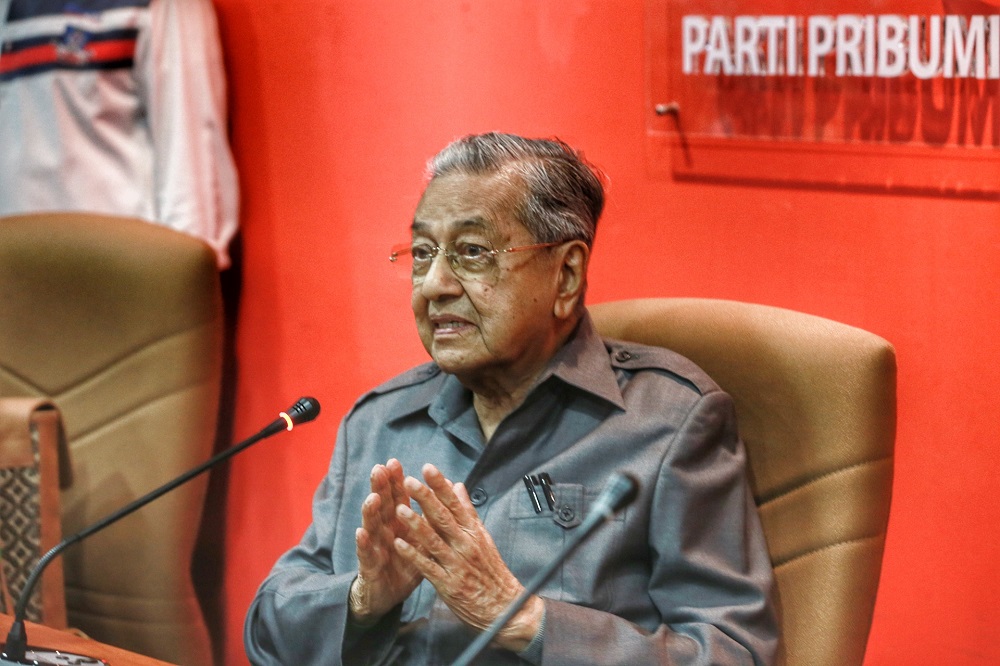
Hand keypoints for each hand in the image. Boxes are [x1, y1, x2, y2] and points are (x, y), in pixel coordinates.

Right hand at [349, 459, 422, 624]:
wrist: (386, 597)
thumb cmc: (404, 566)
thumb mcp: (420, 542)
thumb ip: (428, 520)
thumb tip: (441, 502)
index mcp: (398, 525)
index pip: (397, 498)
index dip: (395, 482)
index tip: (394, 462)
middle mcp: (384, 531)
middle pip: (382, 506)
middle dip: (381, 488)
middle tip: (379, 469)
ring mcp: (374, 547)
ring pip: (372, 526)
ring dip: (371, 512)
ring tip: (372, 498)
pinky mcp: (368, 566)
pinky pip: (365, 553)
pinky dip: (363, 543)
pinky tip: (361, 532)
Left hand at [392, 464, 543, 651]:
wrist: (505, 606)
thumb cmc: (490, 569)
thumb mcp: (483, 536)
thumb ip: (467, 511)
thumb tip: (457, 485)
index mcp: (474, 531)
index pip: (456, 503)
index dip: (441, 486)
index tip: (427, 468)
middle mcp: (466, 544)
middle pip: (444, 517)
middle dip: (425, 498)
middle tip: (408, 481)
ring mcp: (457, 564)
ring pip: (434, 540)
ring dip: (416, 524)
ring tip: (399, 509)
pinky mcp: (448, 583)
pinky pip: (428, 567)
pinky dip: (414, 555)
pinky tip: (399, 544)